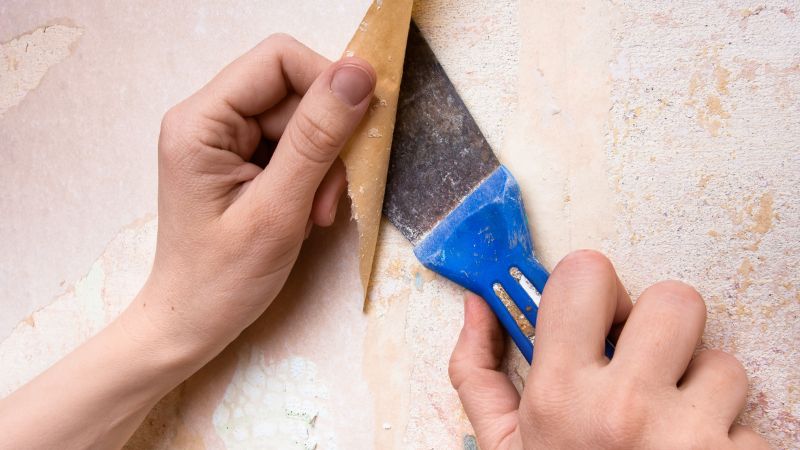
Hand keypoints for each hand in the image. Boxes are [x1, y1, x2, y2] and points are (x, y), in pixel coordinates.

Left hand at [128, 34, 375, 356]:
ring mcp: (224, 140)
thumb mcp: (278, 209)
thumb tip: (358, 74)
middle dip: (326, 141)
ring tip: (314, 215)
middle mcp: (208, 119)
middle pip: (294, 92)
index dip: (328, 84)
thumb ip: (317, 138)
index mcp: (200, 122)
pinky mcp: (240, 160)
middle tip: (328, 198)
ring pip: (302, 122)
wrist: (193, 322)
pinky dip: (313, 178)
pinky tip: (306, 213)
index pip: (279, 60)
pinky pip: (294, 147)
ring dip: (323, 166)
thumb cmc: (223, 279)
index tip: (358, 130)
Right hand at [449, 250, 768, 448]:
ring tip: (667, 431)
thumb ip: (478, 370)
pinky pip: (751, 422)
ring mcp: (691, 440)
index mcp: (558, 395)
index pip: (587, 274)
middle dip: (661, 328)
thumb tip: (478, 304)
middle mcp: (626, 409)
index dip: (594, 289)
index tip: (595, 316)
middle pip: (675, 299)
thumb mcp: (502, 448)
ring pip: (723, 362)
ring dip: (699, 392)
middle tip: (643, 365)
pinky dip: (727, 441)